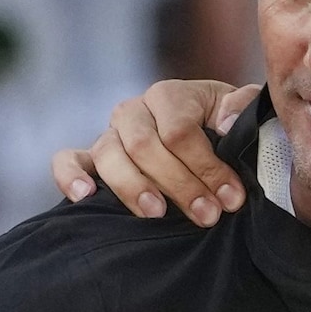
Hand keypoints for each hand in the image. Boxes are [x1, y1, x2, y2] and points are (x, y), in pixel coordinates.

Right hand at [51, 78, 258, 224]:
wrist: (208, 143)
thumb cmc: (225, 132)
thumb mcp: (242, 115)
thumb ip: (243, 107)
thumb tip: (224, 122)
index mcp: (169, 96)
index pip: (180, 131)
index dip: (207, 167)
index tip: (231, 198)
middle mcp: (134, 111)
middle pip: (145, 146)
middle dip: (179, 184)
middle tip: (206, 215)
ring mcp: (110, 134)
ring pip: (108, 154)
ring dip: (133, 188)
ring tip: (158, 215)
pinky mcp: (91, 158)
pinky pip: (67, 160)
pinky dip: (70, 176)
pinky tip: (85, 197)